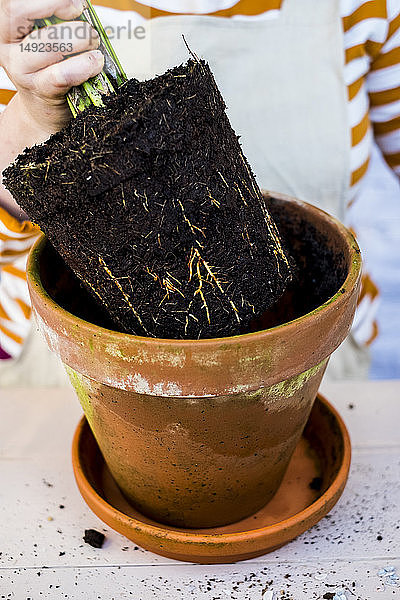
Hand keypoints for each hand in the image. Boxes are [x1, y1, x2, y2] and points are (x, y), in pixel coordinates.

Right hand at [0, 0, 103, 134]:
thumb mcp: (46, 40)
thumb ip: (56, 22)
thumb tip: (80, 7)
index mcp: (6, 27)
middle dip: (57, 8)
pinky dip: (82, 66)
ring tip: (93, 42)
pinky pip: (61, 73)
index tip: (76, 5)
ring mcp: (20, 68)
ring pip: (46, 42)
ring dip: (77, 39)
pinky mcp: (39, 89)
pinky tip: (95, 62)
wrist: (43, 111)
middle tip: (84, 21)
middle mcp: (7, 45)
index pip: (14, 3)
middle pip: (20, 13)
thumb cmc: (47, 70)